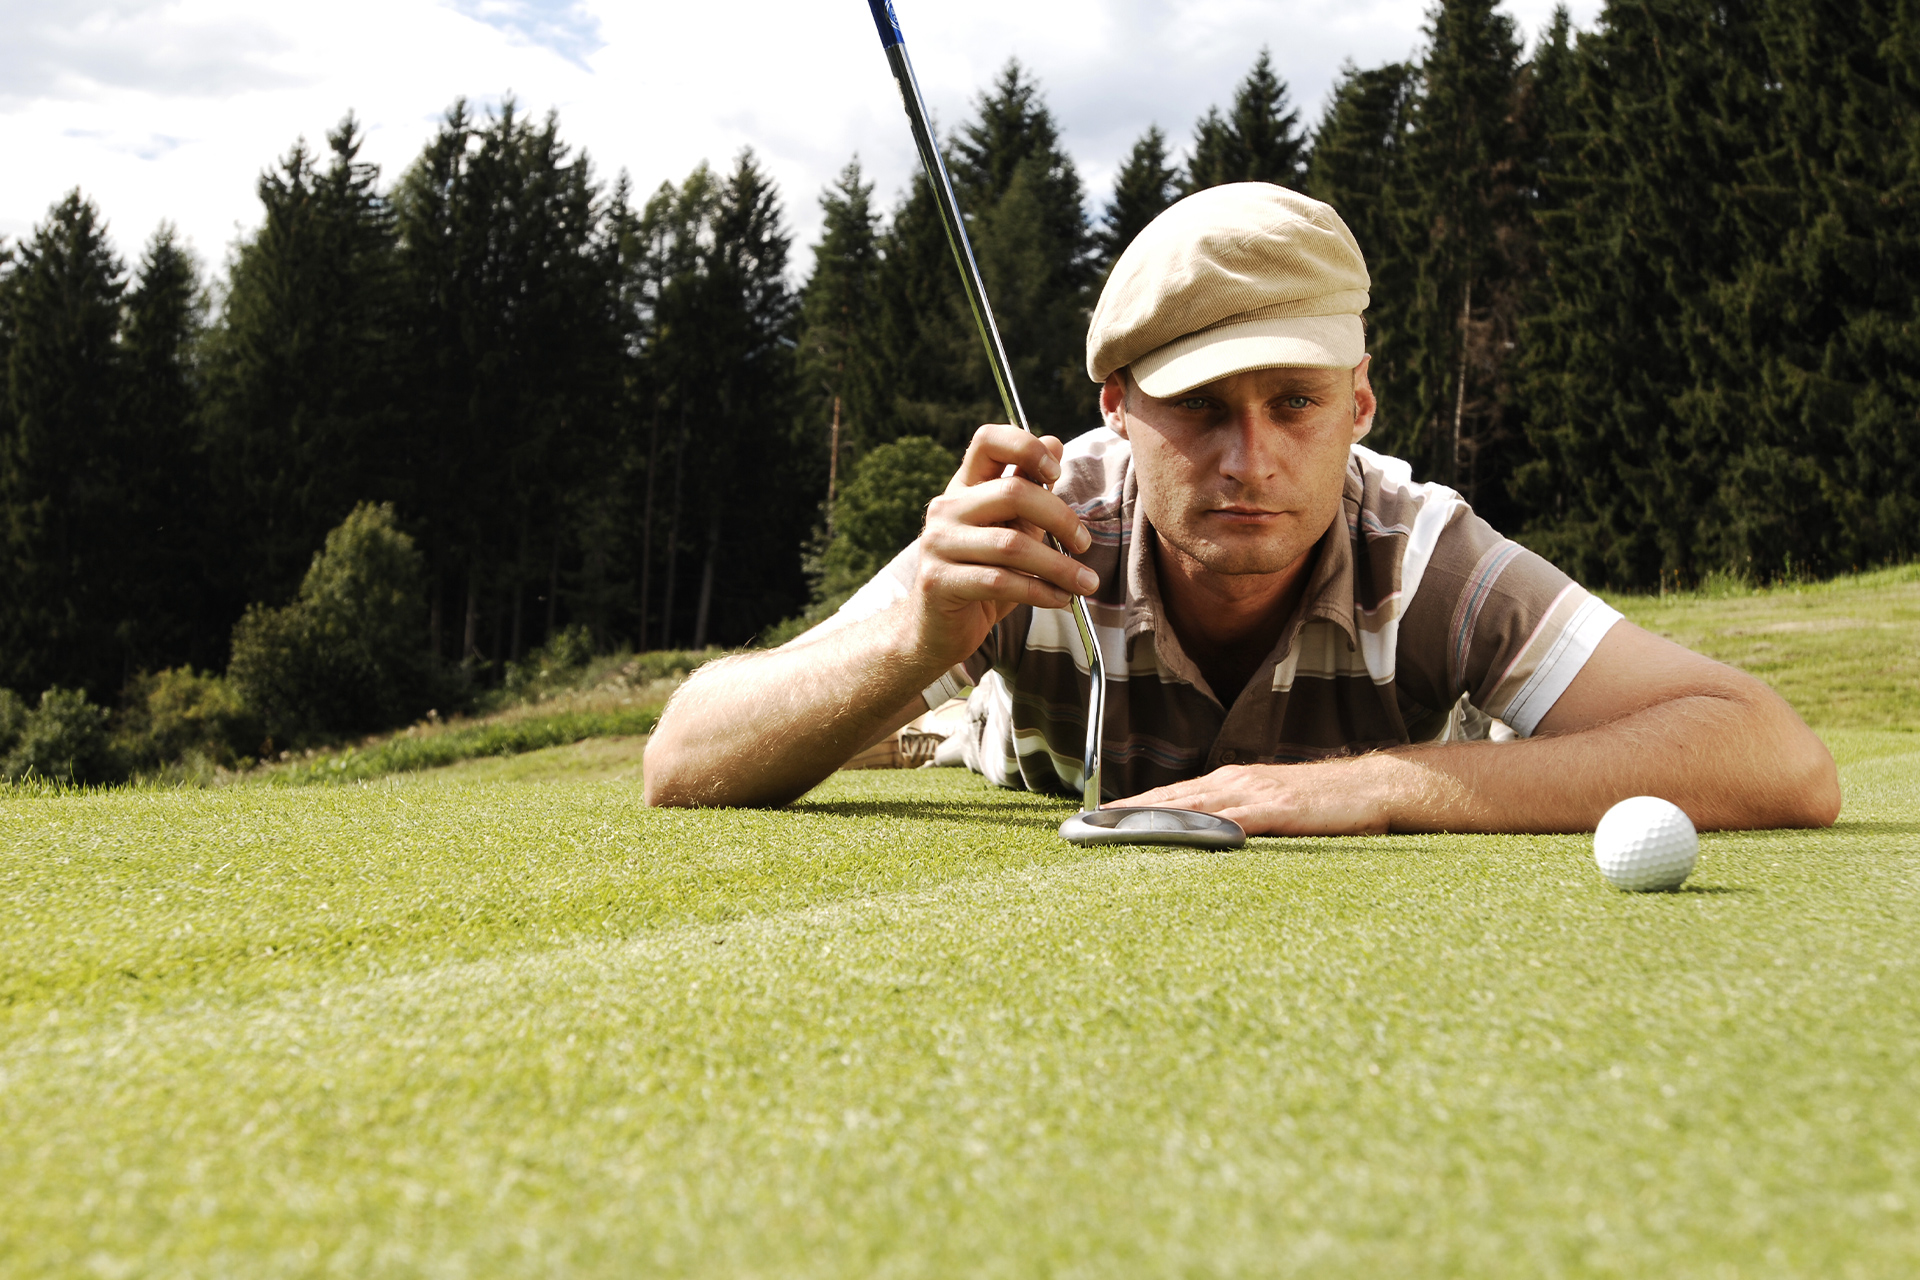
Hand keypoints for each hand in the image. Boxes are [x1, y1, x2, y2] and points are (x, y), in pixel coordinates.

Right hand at [907, 423, 1098, 665]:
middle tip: (1085, 544)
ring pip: (1012, 545)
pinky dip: (1040, 592)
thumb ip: (1029, 490)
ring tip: (1086, 583)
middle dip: (1061, 518)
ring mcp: (938, 544)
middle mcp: (946, 508)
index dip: (1026, 447)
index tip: (1056, 473)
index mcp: (963, 487)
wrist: (937, 628)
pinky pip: (1001, 582)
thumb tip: (1054, 443)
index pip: (988, 440)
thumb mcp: (1010, 528)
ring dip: (1059, 566)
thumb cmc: (981, 575)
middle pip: (1013, 492)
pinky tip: (1060, 600)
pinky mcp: (939, 581)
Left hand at [1113, 758, 1397, 835]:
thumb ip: (1235, 821)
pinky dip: (1202, 828)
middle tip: (1080, 829)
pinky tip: (1178, 837)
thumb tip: (1202, 840)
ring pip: (1189, 806)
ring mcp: (1253, 793)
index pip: (1166, 797)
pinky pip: (1232, 820)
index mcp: (1228, 783)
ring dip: (1147, 819)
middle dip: (1120, 814)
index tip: (1088, 822)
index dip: (1125, 809)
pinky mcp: (1278, 808)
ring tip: (1110, 832)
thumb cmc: (1322, 804)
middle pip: (1166, 800)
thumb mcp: (1268, 810)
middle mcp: (1232, 782)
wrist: (1373, 786)